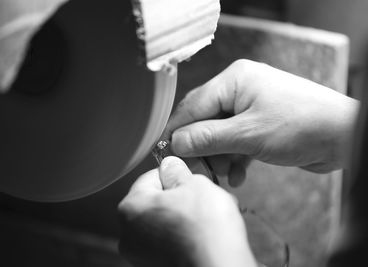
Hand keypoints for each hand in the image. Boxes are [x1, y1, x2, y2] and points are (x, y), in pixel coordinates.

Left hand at [118, 156, 256, 266]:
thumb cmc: (204, 229)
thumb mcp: (194, 184)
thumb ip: (176, 171)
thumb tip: (170, 166)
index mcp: (130, 208)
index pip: (149, 178)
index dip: (172, 174)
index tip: (187, 177)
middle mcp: (128, 234)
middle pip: (155, 202)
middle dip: (179, 197)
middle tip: (201, 197)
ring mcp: (141, 254)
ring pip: (164, 222)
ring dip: (183, 216)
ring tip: (206, 218)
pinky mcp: (156, 266)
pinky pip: (169, 242)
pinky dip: (183, 237)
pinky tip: (202, 235)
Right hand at [164, 59, 358, 173]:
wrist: (344, 136)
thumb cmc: (301, 125)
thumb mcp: (248, 134)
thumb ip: (208, 138)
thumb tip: (175, 142)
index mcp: (234, 80)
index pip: (194, 105)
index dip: (177, 130)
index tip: (164, 152)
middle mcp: (240, 90)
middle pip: (205, 121)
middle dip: (201, 148)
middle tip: (197, 171)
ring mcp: (251, 107)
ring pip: (220, 134)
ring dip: (219, 157)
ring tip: (223, 176)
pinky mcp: (260, 124)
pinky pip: (237, 141)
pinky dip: (235, 158)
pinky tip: (238, 175)